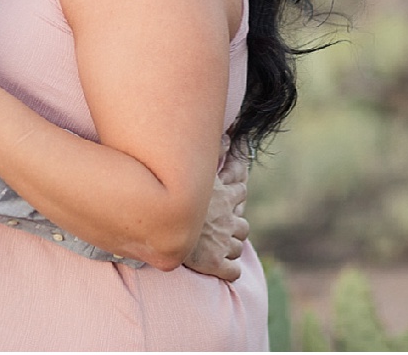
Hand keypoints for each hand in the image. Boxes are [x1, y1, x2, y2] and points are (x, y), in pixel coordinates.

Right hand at [182, 148, 249, 280]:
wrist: (164, 226)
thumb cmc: (179, 192)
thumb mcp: (198, 169)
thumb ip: (212, 151)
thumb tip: (225, 135)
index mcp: (224, 198)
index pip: (240, 194)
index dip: (236, 197)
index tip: (229, 200)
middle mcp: (228, 222)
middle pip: (243, 226)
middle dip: (236, 227)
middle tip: (222, 228)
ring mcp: (224, 244)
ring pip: (238, 247)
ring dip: (231, 247)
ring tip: (218, 247)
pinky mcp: (216, 265)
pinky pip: (232, 271)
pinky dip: (229, 270)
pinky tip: (220, 267)